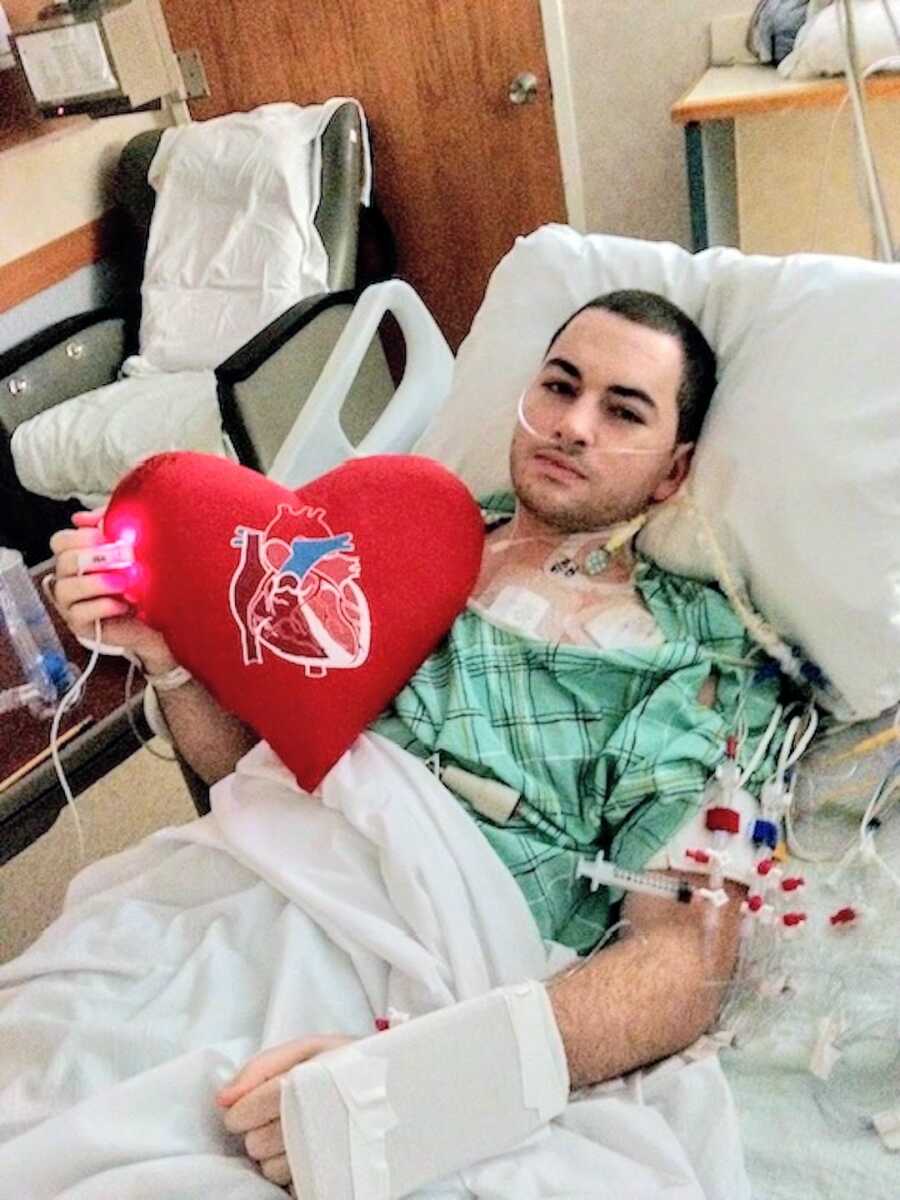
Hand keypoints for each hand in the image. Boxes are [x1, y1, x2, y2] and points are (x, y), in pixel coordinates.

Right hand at [48, 510, 174, 672]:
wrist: (155, 618)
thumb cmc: (138, 580)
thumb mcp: (128, 547)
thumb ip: (109, 524)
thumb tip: (81, 518)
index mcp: (75, 557)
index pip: (60, 541)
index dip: (82, 537)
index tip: (108, 538)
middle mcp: (67, 578)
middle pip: (64, 562)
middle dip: (96, 557)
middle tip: (125, 557)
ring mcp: (70, 603)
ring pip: (67, 588)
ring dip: (98, 582)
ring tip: (124, 582)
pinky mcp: (79, 624)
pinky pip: (81, 613)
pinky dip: (103, 606)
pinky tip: (124, 605)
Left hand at [217, 1035, 354, 1187]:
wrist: (397, 1085)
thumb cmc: (346, 1062)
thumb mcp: (308, 1047)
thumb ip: (260, 1067)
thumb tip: (222, 1099)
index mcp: (304, 1086)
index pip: (247, 1112)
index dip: (240, 1112)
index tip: (248, 1108)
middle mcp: (315, 1122)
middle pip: (255, 1144)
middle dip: (259, 1130)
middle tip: (283, 1115)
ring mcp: (326, 1154)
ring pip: (270, 1169)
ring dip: (276, 1153)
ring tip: (300, 1131)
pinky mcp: (332, 1176)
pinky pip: (291, 1183)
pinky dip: (293, 1170)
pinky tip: (308, 1150)